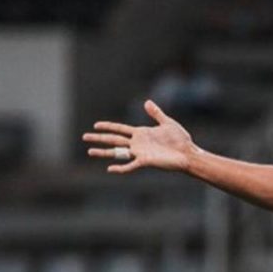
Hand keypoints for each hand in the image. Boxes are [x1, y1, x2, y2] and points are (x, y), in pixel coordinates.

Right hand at [82, 100, 196, 173]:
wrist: (188, 153)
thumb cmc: (181, 140)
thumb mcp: (167, 123)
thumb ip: (156, 113)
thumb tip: (147, 102)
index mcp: (141, 133)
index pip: (120, 129)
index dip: (108, 126)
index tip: (96, 125)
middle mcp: (138, 143)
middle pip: (114, 139)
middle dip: (99, 138)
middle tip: (84, 137)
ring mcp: (140, 152)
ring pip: (118, 152)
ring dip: (104, 152)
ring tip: (90, 151)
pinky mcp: (146, 161)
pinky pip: (130, 165)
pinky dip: (121, 167)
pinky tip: (110, 169)